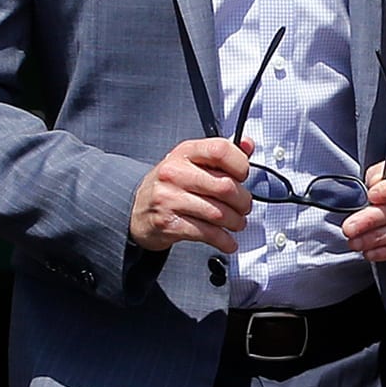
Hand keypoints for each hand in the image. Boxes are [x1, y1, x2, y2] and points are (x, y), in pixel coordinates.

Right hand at [129, 137, 253, 254]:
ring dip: (235, 222)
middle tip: (244, 206)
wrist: (137, 209)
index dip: (240, 164)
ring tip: (237, 223)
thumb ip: (220, 154)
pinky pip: (206, 233)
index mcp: (185, 152)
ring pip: (218, 213)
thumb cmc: (170, 184)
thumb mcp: (191, 161)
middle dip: (243, 201)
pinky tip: (227, 241)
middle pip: (225, 186)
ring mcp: (170, 198)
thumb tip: (248, 145)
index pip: (221, 150)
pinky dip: (223, 240)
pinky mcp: (169, 223)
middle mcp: (176, 172)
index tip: (243, 176)